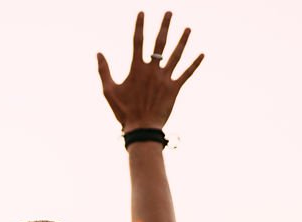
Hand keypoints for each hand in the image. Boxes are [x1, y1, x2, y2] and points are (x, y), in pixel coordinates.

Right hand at [97, 12, 203, 132]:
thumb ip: (104, 70)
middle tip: (169, 12)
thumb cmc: (123, 111)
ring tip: (188, 28)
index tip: (142, 12)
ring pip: (176, 55)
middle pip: (160, 42)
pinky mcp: (174, 89)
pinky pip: (187, 73)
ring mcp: (165, 78)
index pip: (138, 41)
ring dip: (183, 40)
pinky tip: (202, 54)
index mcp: (137, 68)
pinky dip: (195, 64)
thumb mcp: (109, 90)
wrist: (142, 128)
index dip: (140, 25)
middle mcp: (152, 70)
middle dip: (165, 25)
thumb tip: (98, 53)